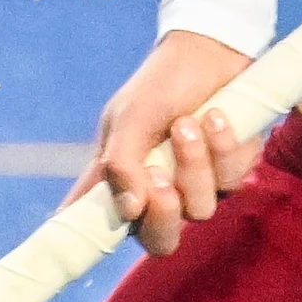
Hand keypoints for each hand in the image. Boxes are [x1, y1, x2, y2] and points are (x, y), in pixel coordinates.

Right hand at [71, 29, 259, 257]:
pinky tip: (217, 116)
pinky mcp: (232, 173)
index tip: (66, 251)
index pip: (92, 223)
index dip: (78, 244)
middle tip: (161, 182)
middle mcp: (157, 192)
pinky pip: (235, 180)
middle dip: (163, 216)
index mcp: (121, 180)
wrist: (212, 50)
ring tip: (187, 122)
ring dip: (194, 162)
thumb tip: (128, 210)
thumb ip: (123, 162)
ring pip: (200, 209)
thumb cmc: (162, 83)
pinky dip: (224, 146)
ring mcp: (197, 187)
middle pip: (159, 242)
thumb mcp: (132, 116)